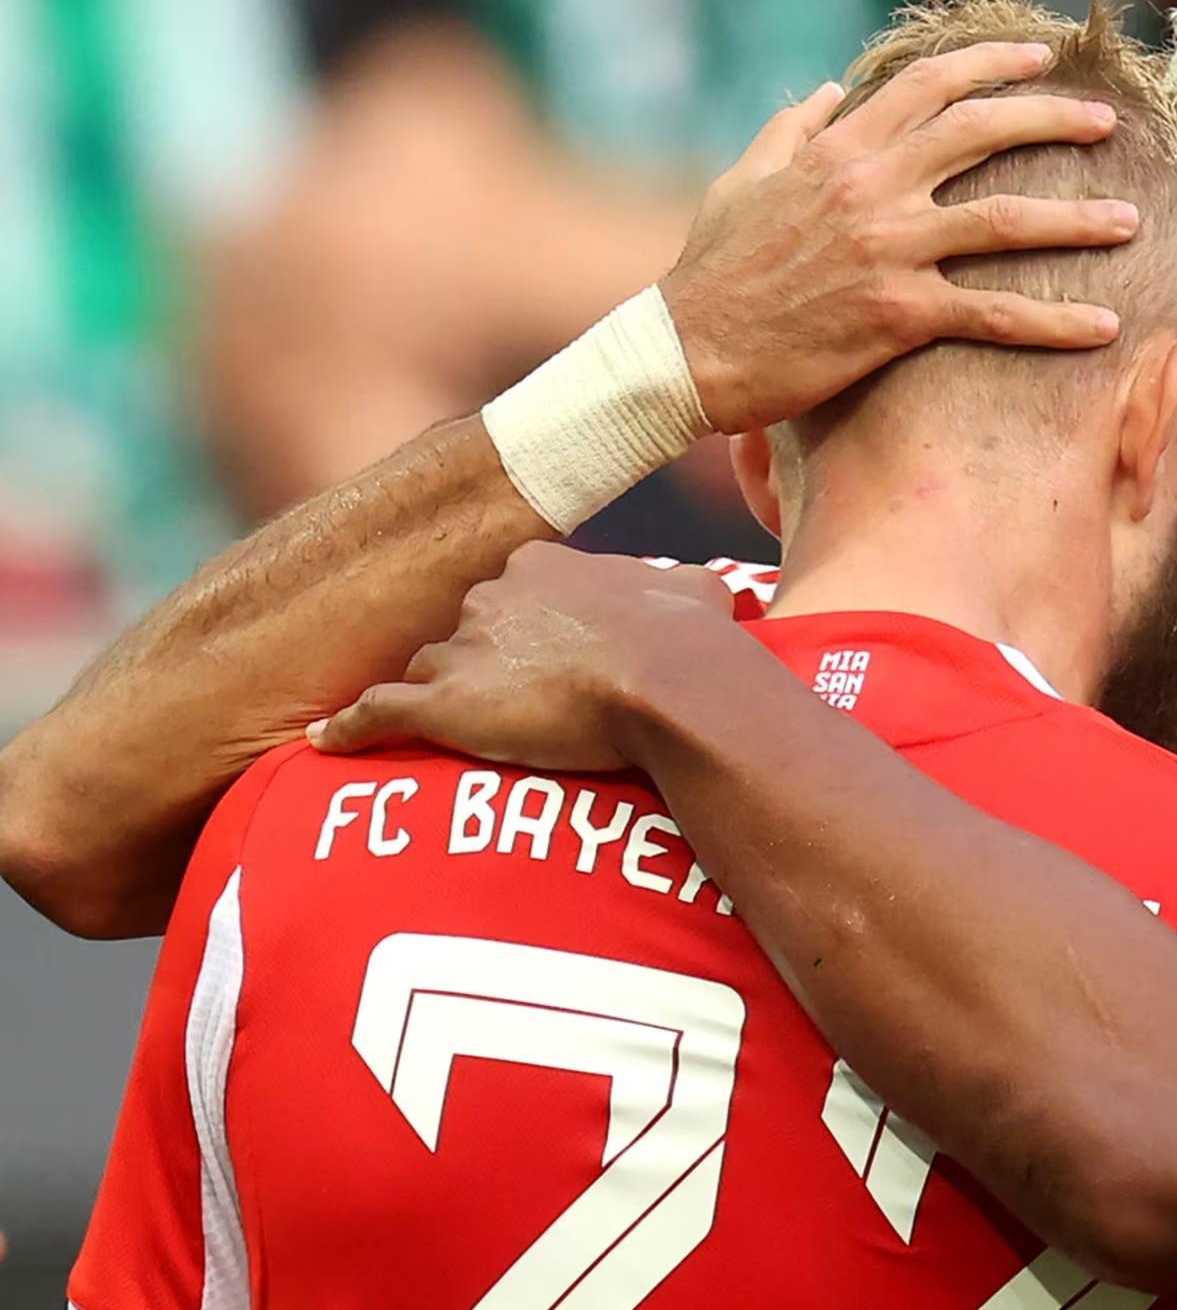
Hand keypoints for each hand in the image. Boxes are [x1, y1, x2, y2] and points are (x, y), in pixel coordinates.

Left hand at [310, 545, 735, 770]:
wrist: (666, 679)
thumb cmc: (689, 639)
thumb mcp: (698, 593)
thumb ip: (690, 588)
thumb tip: (714, 593)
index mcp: (540, 567)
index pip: (511, 594)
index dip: (526, 630)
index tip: (544, 658)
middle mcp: (488, 598)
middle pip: (463, 632)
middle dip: (480, 663)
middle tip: (508, 701)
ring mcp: (461, 650)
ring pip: (429, 671)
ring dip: (439, 698)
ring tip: (448, 734)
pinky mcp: (442, 705)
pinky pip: (378, 713)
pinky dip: (351, 728)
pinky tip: (328, 742)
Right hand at [660, 42, 1139, 433]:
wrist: (687, 350)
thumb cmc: (711, 270)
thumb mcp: (741, 180)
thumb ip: (791, 130)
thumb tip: (829, 93)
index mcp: (838, 149)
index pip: (930, 87)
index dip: (992, 66)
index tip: (1040, 60)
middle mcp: (872, 187)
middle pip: (982, 132)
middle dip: (1053, 120)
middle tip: (1105, 124)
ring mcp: (889, 249)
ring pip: (1005, 219)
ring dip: (1077, 218)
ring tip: (1128, 220)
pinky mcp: (898, 315)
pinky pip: (993, 314)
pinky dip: (1053, 321)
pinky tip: (1102, 326)